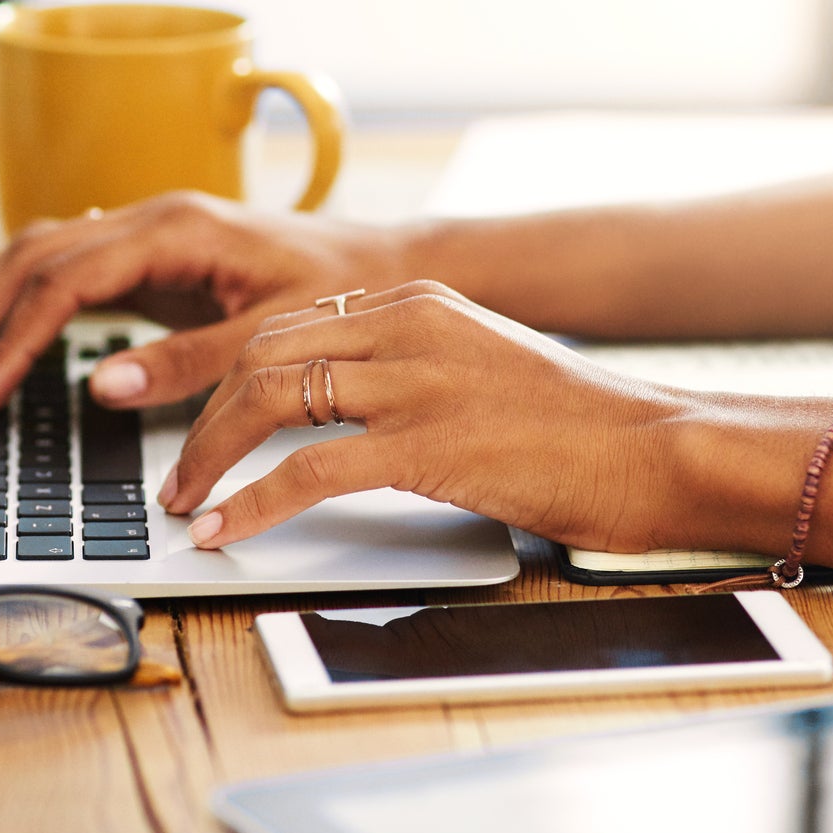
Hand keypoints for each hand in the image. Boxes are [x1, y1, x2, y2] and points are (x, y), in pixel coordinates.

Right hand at [0, 193, 414, 414]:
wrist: (384, 265)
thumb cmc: (341, 293)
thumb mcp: (272, 336)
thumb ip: (190, 362)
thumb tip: (103, 385)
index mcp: (177, 228)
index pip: (65, 278)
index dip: (16, 338)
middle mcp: (153, 216)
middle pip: (33, 256)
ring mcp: (149, 229)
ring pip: (40, 250)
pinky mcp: (153, 252)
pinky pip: (67, 262)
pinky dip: (22, 294)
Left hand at [163, 281, 714, 553]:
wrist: (656, 448)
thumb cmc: (577, 426)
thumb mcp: (480, 366)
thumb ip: (411, 368)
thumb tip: (334, 410)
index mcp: (417, 302)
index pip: (287, 326)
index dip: (226, 378)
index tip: (198, 423)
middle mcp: (409, 327)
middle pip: (263, 355)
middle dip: (202, 418)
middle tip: (177, 474)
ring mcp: (418, 382)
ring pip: (270, 399)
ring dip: (209, 457)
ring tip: (185, 504)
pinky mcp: (430, 444)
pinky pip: (308, 470)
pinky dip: (252, 502)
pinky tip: (226, 530)